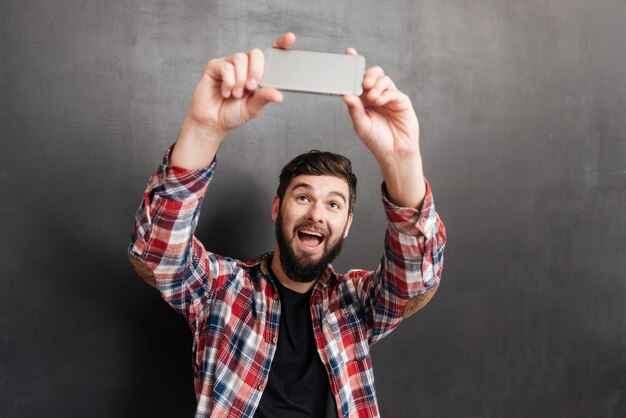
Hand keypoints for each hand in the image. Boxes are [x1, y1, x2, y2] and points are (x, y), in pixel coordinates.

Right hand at [171, 33, 294, 168]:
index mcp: (257, 73)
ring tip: (236, 95)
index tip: (290, 38)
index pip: (270, 54)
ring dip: (240, 79)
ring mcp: (229, 64)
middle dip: (256, 70)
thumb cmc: (233, 113)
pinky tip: (226, 92)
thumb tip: (278, 94)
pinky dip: (228, 82)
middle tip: (251, 87)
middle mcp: (244, 66)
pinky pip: (226, 66)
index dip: (280, 43)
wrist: (213, 122)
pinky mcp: (215, 66)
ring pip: (240, 58)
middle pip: (256, 53)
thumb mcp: (253, 108)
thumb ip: (264, 98)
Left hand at [342, 49, 419, 163]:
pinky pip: (393, 91)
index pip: (357, 78)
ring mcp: (389, 96)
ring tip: (372, 98)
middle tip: (365, 84)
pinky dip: (385, 93)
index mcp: (362, 99)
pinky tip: (380, 101)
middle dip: (368, 74)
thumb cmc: (376, 140)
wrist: (394, 153)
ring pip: (383, 79)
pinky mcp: (401, 101)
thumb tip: (346, 95)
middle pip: (372, 73)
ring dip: (377, 85)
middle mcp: (375, 94)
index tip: (348, 53)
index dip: (354, 64)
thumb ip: (354, 110)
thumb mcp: (361, 125)